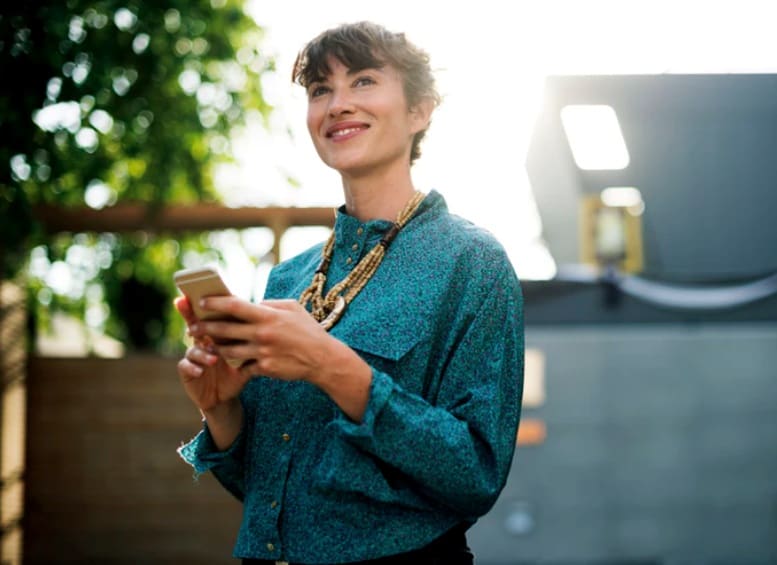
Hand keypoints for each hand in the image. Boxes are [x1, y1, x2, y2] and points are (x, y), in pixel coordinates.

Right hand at [174, 296, 249, 411]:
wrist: (225, 396)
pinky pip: (185, 366)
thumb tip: (267, 319)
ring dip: (202, 352)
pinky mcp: (187, 371)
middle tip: (192, 312)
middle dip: (190, 317)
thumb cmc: (237, 371)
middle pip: (194, 325)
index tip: (199, 293)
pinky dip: (192, 367)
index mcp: (216, 334)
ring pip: (193, 348)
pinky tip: (200, 370)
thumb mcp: (246, 355)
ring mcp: (193, 356)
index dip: (202, 304)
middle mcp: (202, 342)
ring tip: (213, 358)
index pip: (210, 316)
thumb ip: (252, 339)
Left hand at [187, 296, 331, 381]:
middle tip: (192, 327)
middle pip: (224, 329)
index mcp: (268, 316)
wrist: (322, 359)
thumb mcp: (293, 308)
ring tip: (206, 345)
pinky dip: (236, 363)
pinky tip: (230, 362)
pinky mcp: (264, 369)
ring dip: (215, 348)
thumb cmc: (308, 330)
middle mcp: (262, 333)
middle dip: (205, 327)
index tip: (201, 302)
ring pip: (228, 350)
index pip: (234, 306)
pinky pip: (243, 366)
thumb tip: (253, 303)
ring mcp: (262, 352)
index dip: (215, 303)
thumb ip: (270, 305)